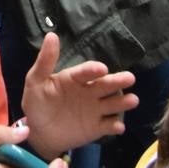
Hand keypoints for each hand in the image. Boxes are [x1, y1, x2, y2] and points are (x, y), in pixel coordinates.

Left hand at [20, 33, 137, 153]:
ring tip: (133, 100)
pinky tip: (118, 126)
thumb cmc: (37, 103)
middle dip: (118, 81)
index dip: (93, 69)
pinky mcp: (97, 127)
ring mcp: (95, 109)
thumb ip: (45, 61)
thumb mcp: (36, 81)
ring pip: (112, 103)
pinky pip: (109, 125)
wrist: (39, 132)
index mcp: (75, 78)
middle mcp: (89, 91)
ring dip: (123, 102)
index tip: (102, 69)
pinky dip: (115, 125)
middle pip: (105, 85)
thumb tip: (51, 35)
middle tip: (130, 78)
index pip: (86, 72)